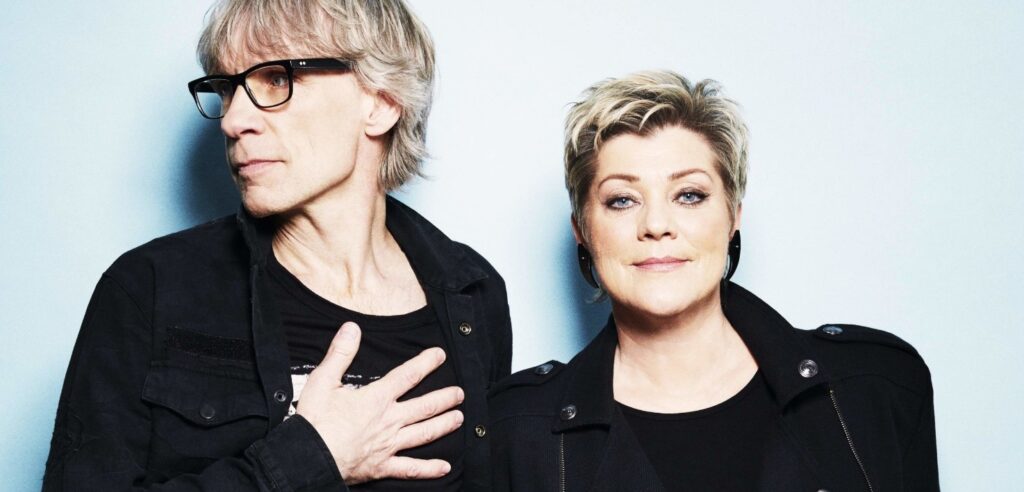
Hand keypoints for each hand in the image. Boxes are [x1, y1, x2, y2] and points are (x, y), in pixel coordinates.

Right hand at [296, 322, 463, 483]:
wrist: (307, 458)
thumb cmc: (313, 421)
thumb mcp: (322, 381)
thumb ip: (340, 353)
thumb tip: (352, 328)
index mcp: (376, 399)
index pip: (407, 375)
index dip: (426, 363)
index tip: (440, 355)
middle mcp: (389, 421)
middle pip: (425, 406)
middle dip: (445, 398)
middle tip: (460, 393)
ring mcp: (388, 445)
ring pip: (424, 433)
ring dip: (444, 425)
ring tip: (459, 418)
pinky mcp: (382, 467)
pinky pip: (410, 469)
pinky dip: (429, 469)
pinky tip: (445, 468)